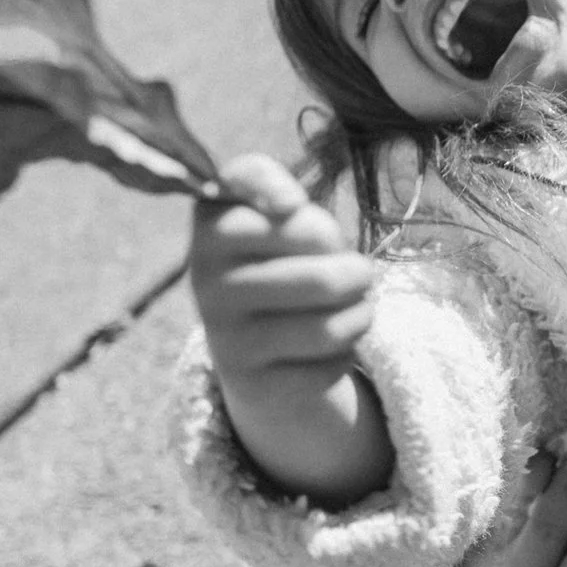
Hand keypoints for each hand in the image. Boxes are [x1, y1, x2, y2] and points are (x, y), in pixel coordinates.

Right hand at [191, 153, 374, 398]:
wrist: (255, 347)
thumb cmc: (278, 259)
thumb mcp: (267, 212)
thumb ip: (266, 182)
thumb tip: (287, 205)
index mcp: (210, 229)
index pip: (247, 201)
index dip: (274, 192)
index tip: (293, 204)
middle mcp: (205, 282)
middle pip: (321, 276)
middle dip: (356, 273)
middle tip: (356, 274)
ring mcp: (225, 337)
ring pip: (329, 328)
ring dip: (361, 315)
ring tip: (356, 306)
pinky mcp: (252, 384)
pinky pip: (329, 365)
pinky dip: (346, 354)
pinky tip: (329, 346)